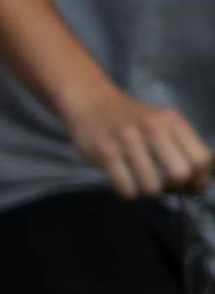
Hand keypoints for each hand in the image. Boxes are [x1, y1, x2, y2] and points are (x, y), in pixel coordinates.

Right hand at [62, 85, 211, 197]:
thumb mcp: (163, 122)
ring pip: (151, 187)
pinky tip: (125, 181)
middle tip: (166, 187)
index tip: (190, 186)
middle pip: (180, 174)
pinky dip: (128, 192)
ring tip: (142, 182)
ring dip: (149, 191)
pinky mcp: (105, 152)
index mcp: (172, 122)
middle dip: (176, 188)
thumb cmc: (131, 119)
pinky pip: (126, 188)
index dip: (199, 179)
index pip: (202, 159)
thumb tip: (195, 184)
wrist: (92, 100)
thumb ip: (182, 146)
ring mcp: (127, 140)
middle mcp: (153, 128)